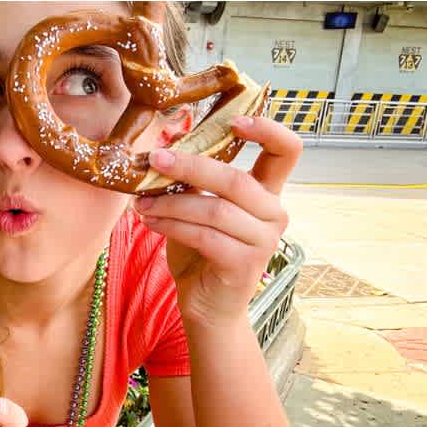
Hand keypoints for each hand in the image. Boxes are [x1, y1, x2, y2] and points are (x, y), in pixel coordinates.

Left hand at [131, 116, 300, 326]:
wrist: (207, 306)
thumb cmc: (200, 252)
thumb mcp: (196, 208)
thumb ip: (192, 181)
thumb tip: (166, 145)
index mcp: (266, 193)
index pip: (286, 152)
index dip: (268, 130)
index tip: (235, 120)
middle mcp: (273, 214)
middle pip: (236, 179)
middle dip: (190, 166)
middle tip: (154, 159)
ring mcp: (263, 241)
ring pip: (214, 210)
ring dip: (171, 202)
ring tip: (141, 202)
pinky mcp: (245, 264)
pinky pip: (205, 236)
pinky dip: (172, 225)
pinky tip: (149, 221)